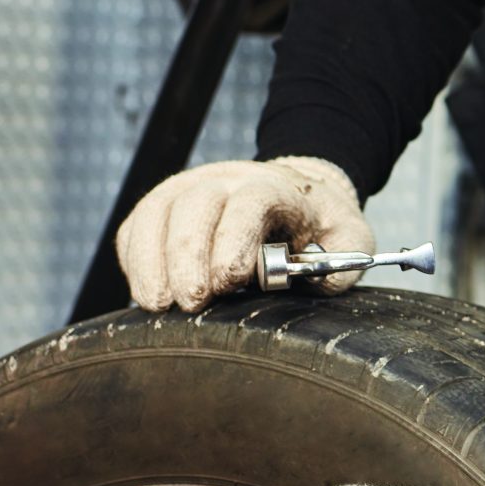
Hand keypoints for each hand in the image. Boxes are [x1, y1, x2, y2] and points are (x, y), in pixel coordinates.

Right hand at [116, 156, 369, 311]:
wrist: (294, 195)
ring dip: (152, 262)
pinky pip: (137, 226)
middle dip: (187, 258)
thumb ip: (344, 263)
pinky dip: (135, 259)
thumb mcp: (349, 239)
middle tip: (190, 304)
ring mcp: (189, 188)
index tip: (229, 281)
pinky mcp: (163, 207)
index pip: (249, 204)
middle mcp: (227, 180)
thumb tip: (318, 281)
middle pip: (195, 206)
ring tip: (158, 305)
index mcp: (275, 188)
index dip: (234, 241)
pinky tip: (145, 292)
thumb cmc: (320, 226)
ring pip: (157, 213)